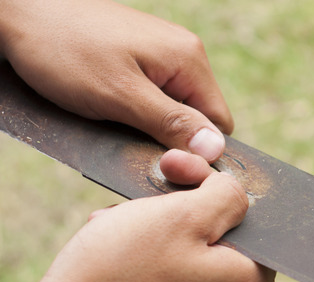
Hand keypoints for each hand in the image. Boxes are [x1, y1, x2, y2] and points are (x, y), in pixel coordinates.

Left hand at [0, 0, 231, 161]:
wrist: (16, 10)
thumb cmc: (63, 48)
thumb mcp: (120, 96)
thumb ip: (171, 123)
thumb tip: (215, 150)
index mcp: (189, 59)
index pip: (219, 123)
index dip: (196, 149)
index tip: (163, 159)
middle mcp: (182, 53)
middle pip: (196, 117)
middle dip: (168, 137)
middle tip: (129, 140)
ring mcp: (159, 53)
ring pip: (171, 109)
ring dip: (147, 125)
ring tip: (111, 120)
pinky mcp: (137, 56)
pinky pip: (151, 95)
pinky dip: (132, 109)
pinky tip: (105, 107)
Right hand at [0, 151, 273, 281]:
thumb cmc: (122, 270)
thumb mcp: (184, 214)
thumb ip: (227, 195)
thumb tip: (237, 193)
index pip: (255, 215)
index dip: (218, 184)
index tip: (181, 169)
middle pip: (223, 228)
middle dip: (182, 200)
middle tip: (150, 184)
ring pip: (192, 242)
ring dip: (158, 218)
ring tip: (120, 217)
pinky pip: (172, 265)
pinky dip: (146, 245)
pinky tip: (115, 235)